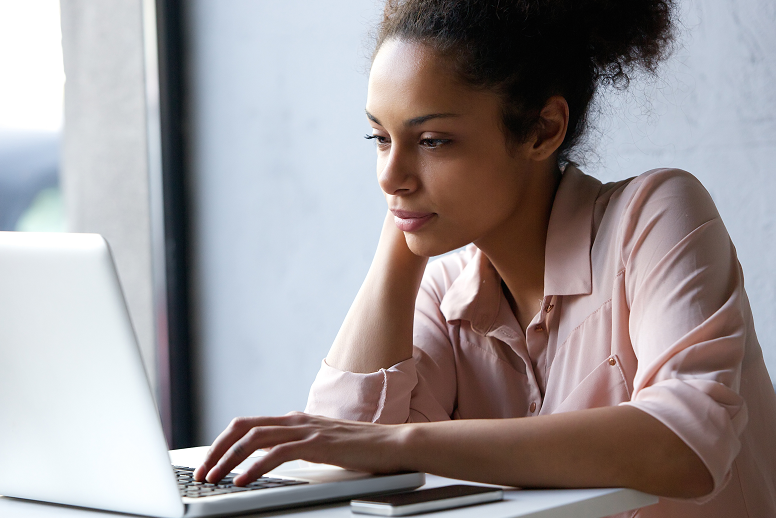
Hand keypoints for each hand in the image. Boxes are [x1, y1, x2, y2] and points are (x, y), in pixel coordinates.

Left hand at [194, 412, 405, 485]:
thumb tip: (273, 460)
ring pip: (254, 438)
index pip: (248, 425)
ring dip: (228, 459)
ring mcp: (307, 430)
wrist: (393, 444)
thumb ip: (299, 447)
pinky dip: (254, 467)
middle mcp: (296, 420)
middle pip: (243, 427)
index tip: (209, 463)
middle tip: (202, 473)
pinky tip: (243, 480)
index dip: (223, 443)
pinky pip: (277, 453)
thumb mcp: (322, 445)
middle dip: (217, 449)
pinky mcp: (317, 444)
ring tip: (214, 478)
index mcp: (295, 420)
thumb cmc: (361, 449)